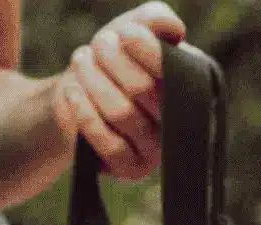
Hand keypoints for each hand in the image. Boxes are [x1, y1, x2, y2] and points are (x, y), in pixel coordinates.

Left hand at [50, 1, 187, 181]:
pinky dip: (85, 114)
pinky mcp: (132, 168)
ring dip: (93, 81)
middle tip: (96, 45)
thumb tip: (175, 31)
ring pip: (121, 113)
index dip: (144, 47)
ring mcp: (157, 149)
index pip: (172, 68)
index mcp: (189, 85)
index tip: (121, 33)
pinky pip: (109, 144)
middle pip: (141, 88)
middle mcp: (178, 121)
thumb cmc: (113, 60)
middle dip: (111, 60)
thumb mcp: (132, 30)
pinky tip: (71, 92)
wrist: (79, 94)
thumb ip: (156, 19)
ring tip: (81, 61)